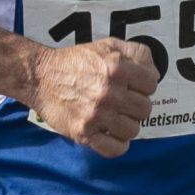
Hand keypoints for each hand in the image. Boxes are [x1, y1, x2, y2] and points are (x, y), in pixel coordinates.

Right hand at [24, 38, 157, 156]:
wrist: (40, 76)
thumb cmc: (74, 62)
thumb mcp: (107, 45)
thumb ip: (136, 53)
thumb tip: (154, 72)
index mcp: (118, 68)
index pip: (152, 84)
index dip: (143, 86)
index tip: (132, 87)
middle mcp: (109, 92)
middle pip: (145, 109)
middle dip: (135, 106)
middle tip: (122, 103)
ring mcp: (97, 114)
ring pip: (133, 130)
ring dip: (126, 125)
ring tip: (115, 118)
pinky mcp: (84, 132)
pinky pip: (115, 149)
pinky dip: (117, 144)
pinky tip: (111, 134)